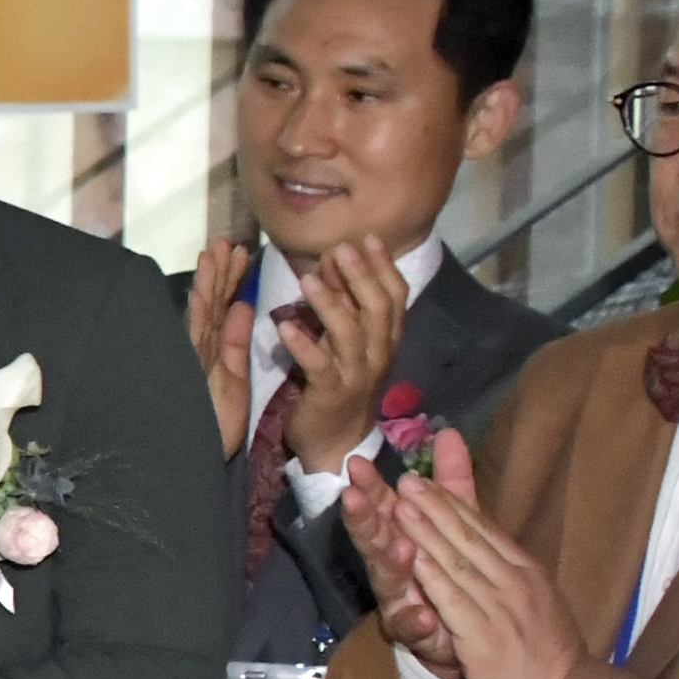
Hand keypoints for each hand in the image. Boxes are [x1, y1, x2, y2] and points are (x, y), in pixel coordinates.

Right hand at [184, 237, 257, 449]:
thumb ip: (238, 344)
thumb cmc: (215, 428)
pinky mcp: (190, 378)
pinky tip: (200, 295)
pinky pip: (195, 345)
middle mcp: (202, 353)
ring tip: (212, 253)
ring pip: (202, 317)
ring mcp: (193, 364)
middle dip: (218, 273)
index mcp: (217, 352)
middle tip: (225, 240)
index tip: (239, 251)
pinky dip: (197, 320)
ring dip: (206, 286)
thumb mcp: (236, 379)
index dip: (231, 279)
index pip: (225, 308)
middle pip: (212, 305)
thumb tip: (245, 306)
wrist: (196, 463)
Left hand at [267, 231, 413, 475]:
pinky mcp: (331, 394)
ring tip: (308, 278)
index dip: (383, 265)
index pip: (394, 295)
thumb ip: (344, 306)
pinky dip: (303, 345)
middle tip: (339, 249)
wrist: (335, 441)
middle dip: (359, 275)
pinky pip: (319, 366)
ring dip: (329, 303)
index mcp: (386, 338)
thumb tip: (333, 263)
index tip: (366, 237)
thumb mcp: (348, 343)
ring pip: (350, 332)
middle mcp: (378, 352)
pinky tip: (284, 327)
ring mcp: (357, 374)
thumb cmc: (339, 385)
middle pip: (376, 307)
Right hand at [340, 432, 477, 678]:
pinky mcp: (419, 636)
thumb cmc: (455, 576)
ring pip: (390, 582)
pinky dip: (416, 621)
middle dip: (365, 520)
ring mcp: (404, 603)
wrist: (476, 635)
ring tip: (397, 546)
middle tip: (353, 497)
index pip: (384, 510)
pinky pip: (414, 630)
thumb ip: (450, 484)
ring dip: (391, 564)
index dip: (371, 488)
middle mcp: (396, 569)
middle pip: (376, 542)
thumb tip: (448, 433)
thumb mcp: (456, 523)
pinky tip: (422, 614)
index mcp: (403, 539)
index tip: (357, 464)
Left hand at [381, 445, 578, 678]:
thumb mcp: (533, 600)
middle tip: (407, 479)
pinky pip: (454, 600)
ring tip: (401, 504)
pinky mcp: (484, 636)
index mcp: (526, 571)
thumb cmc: (544, 653)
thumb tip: (494, 548)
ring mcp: (501, 607)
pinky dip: (432, 576)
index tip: (426, 479)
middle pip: (470, 537)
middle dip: (436, 506)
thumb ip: (510, 570)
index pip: (485, 530)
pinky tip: (410, 557)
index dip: (453, 503)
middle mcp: (515, 581)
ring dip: (428, 532)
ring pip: (458, 561)